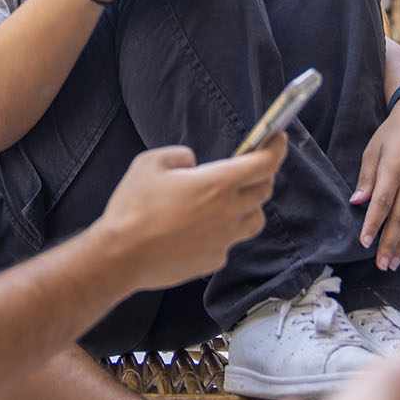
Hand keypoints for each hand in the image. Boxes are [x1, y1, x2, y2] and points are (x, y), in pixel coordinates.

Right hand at [97, 138, 285, 291]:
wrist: (121, 256)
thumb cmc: (133, 208)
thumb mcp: (150, 163)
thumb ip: (180, 156)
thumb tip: (192, 164)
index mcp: (217, 184)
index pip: (264, 163)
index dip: (276, 148)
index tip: (278, 139)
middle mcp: (228, 212)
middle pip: (265, 190)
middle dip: (261, 176)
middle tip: (247, 169)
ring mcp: (224, 239)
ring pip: (255, 220)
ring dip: (249, 206)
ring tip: (228, 202)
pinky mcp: (215, 260)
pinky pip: (230, 241)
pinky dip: (224, 231)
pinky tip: (200, 229)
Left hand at [351, 100, 399, 271]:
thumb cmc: (394, 131)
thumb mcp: (373, 148)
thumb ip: (367, 177)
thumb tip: (356, 202)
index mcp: (394, 167)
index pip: (382, 203)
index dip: (373, 225)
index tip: (364, 243)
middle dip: (391, 244)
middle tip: (382, 264)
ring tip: (395, 262)